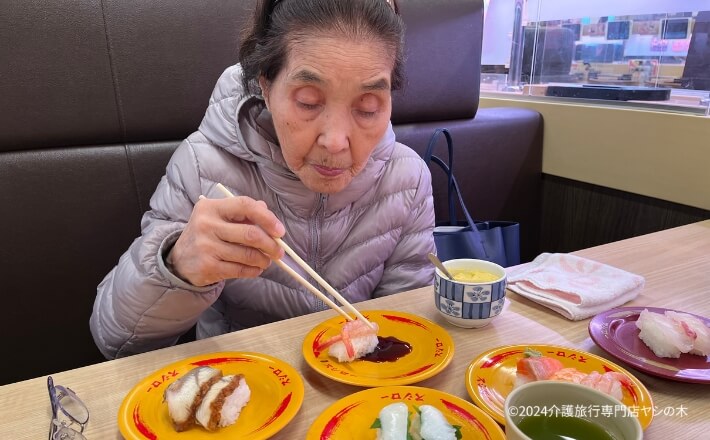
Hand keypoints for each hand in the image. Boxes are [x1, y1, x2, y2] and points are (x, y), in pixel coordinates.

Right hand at [166, 196, 284, 285]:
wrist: (180, 260)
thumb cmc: (207, 235)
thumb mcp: (219, 217)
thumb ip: (243, 213)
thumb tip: (267, 212)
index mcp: (211, 207)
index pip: (245, 205)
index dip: (267, 218)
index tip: (280, 231)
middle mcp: (206, 225)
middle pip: (250, 234)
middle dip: (270, 244)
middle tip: (279, 251)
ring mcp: (206, 247)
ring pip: (248, 255)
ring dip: (264, 260)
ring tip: (267, 260)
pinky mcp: (208, 267)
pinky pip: (240, 270)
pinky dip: (253, 271)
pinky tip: (256, 269)